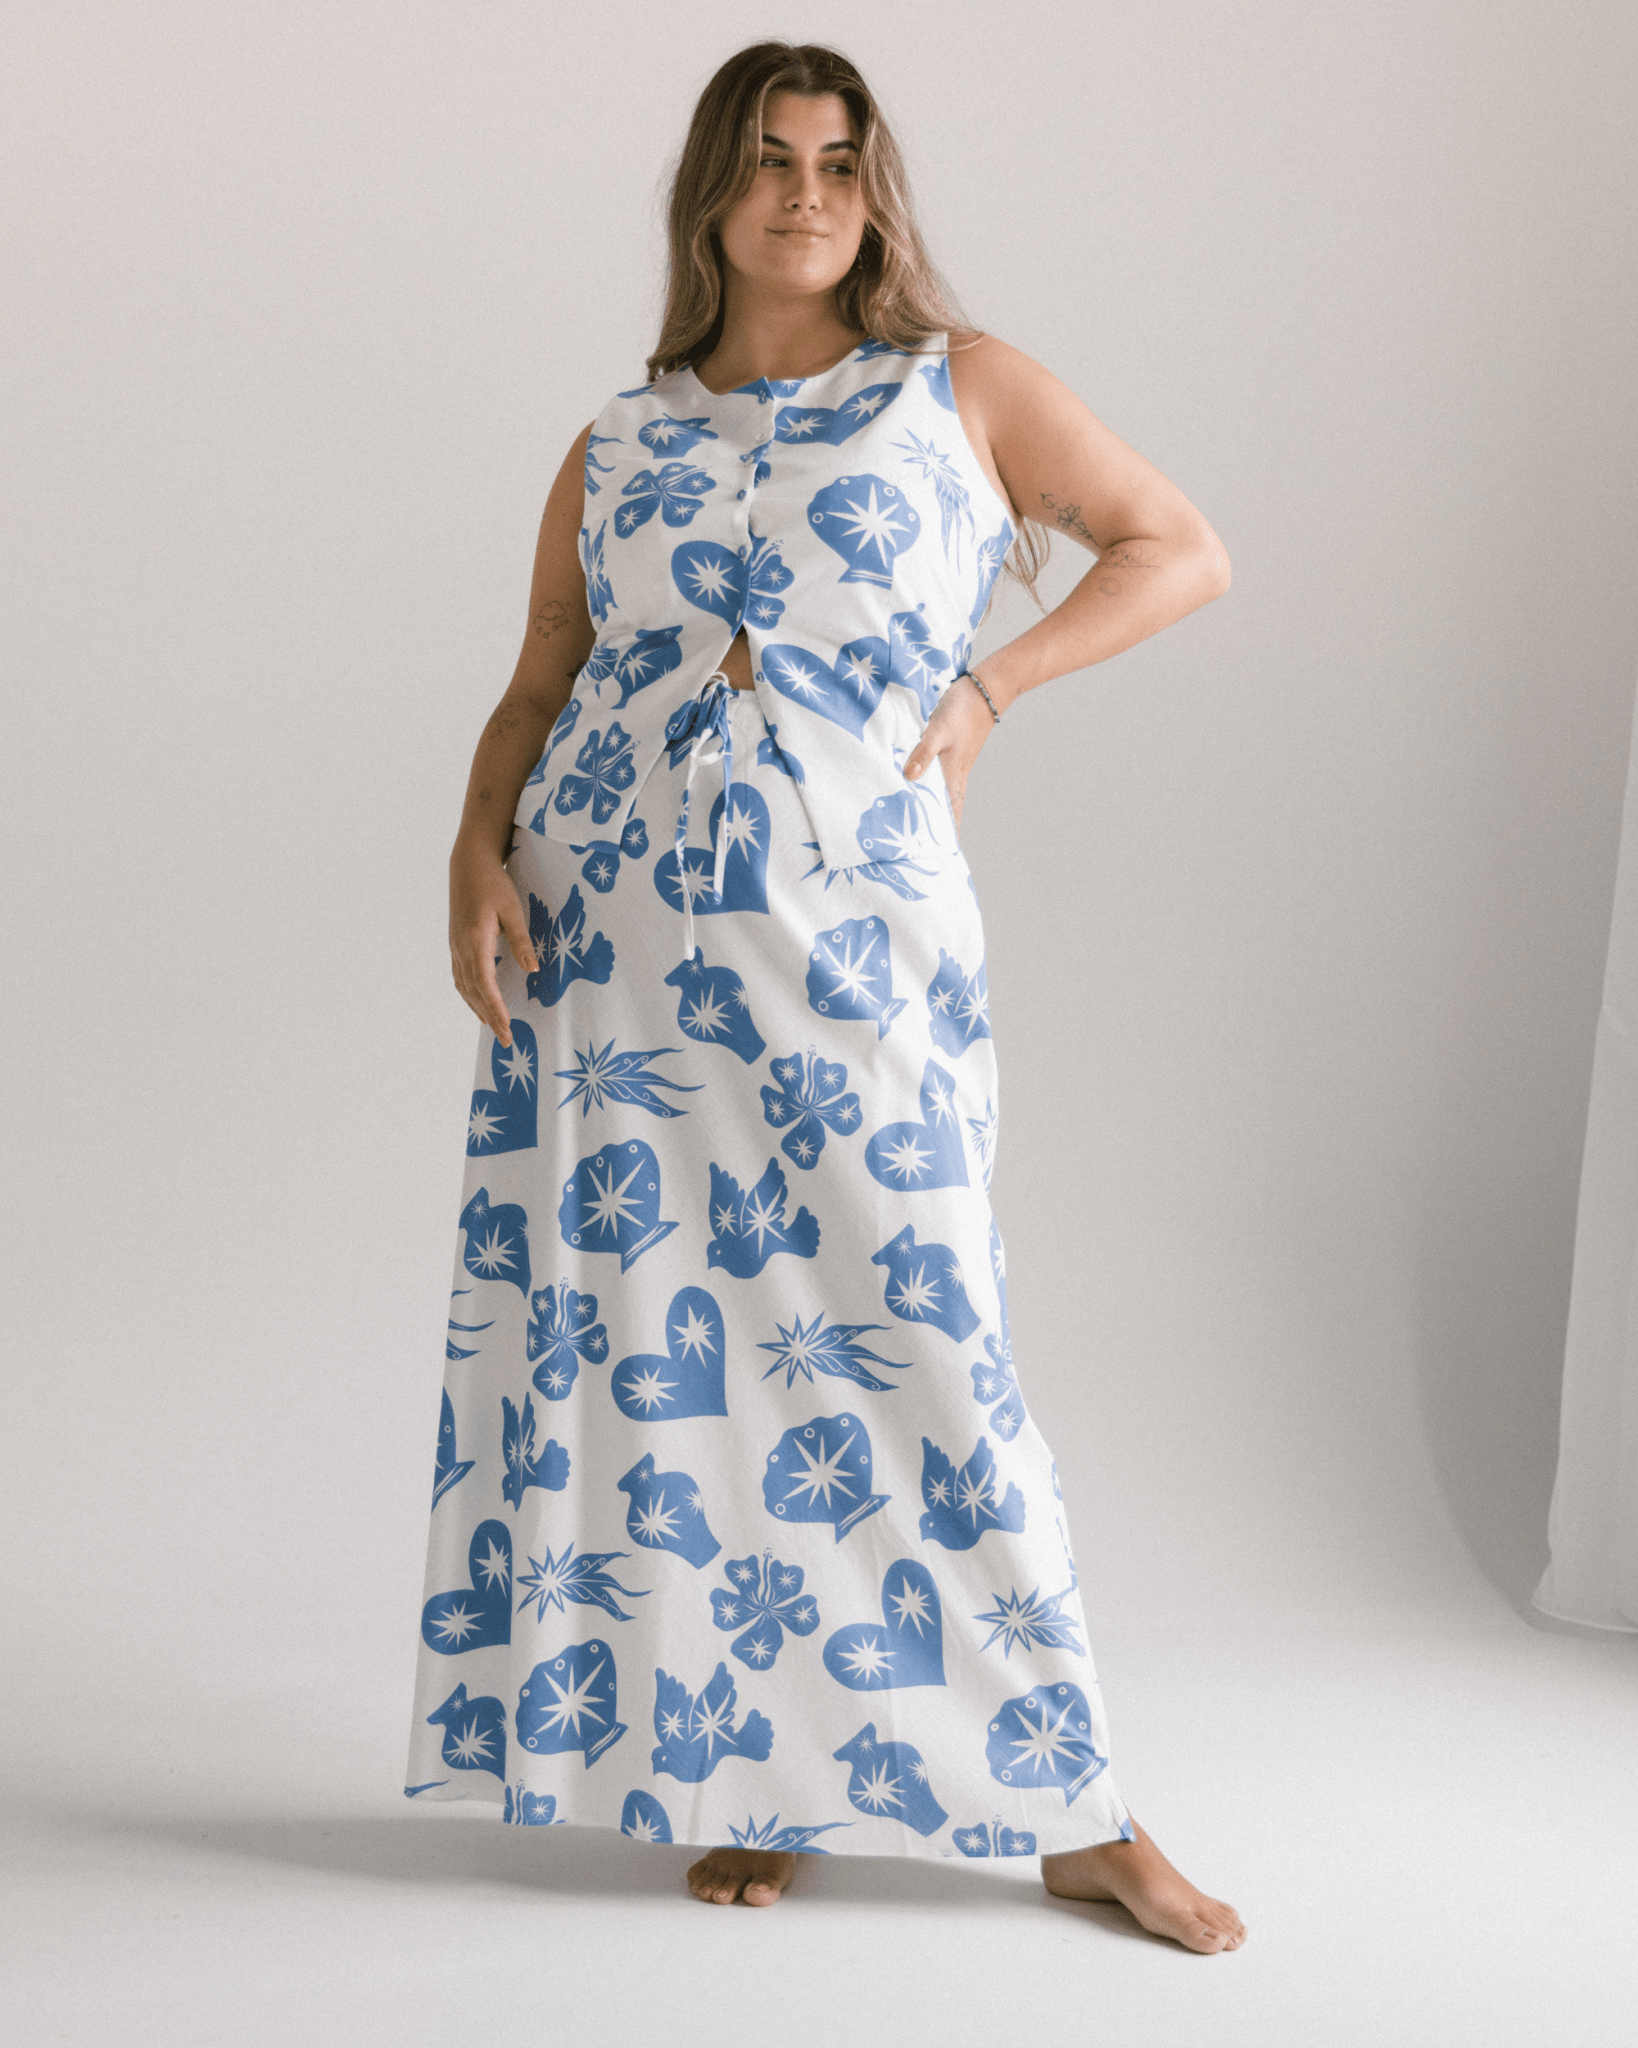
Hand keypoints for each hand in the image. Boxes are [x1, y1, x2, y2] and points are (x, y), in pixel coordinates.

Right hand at [449, 841, 537, 1046]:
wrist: (468, 864)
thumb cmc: (494, 883)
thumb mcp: (513, 909)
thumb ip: (522, 941)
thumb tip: (533, 969)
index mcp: (476, 940)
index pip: (485, 983)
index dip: (495, 1008)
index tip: (506, 1027)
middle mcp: (461, 947)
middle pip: (474, 991)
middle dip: (489, 1017)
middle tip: (505, 1039)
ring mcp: (455, 946)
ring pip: (464, 986)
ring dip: (477, 1008)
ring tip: (492, 1027)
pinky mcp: (456, 943)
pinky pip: (460, 976)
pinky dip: (469, 994)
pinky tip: (478, 1002)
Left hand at [901, 672, 1000, 833]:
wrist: (986, 690)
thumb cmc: (962, 710)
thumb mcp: (938, 730)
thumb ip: (923, 753)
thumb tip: (909, 778)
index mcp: (952, 777)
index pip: (949, 815)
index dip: (944, 836)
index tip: (935, 855)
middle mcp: (955, 775)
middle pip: (946, 810)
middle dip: (936, 828)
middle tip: (922, 847)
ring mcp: (955, 765)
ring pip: (944, 795)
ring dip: (935, 809)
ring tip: (920, 824)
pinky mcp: (952, 753)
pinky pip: (940, 779)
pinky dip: (931, 788)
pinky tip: (921, 787)